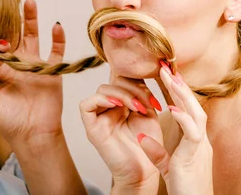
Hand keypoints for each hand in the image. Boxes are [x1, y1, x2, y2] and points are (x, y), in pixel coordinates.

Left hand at [0, 0, 65, 145]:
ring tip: (30, 2)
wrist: (32, 134)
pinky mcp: (51, 71)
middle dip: (13, 17)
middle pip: (14, 33)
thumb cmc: (6, 121)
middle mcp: (16, 63)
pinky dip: (57, 39)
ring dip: (31, 19)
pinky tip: (56, 27)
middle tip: (13, 0)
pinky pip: (55, 51)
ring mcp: (34, 65)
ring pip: (33, 36)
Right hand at [80, 73, 163, 191]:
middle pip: (114, 81)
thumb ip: (141, 92)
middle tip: (147, 103)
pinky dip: (102, 100)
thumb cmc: (149, 144)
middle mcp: (108, 107)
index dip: (137, 80)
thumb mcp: (148, 111)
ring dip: (122, 94)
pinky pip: (86, 104)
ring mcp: (99, 117)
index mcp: (122, 102)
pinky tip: (119, 106)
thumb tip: (140, 69)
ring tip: (138, 108)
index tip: (154, 96)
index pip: (123, 78)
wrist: (145, 169)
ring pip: (102, 89)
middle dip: (133, 87)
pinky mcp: (91, 127)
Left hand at [138, 61, 213, 194]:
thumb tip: (142, 139)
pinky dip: (183, 119)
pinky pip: (192, 135)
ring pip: (197, 114)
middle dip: (180, 86)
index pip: (187, 110)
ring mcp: (201, 148)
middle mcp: (201, 141)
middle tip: (166, 66)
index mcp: (195, 142)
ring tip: (169, 77)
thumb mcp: (169, 168)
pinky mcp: (195, 158)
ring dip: (183, 95)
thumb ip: (158, 153)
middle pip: (194, 106)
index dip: (177, 92)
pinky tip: (171, 108)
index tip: (166, 76)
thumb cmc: (185, 191)